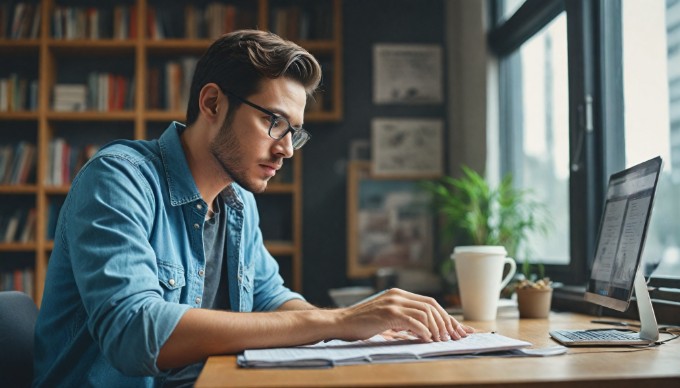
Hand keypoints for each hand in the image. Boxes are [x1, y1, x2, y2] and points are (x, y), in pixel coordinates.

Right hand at [334, 288, 473, 342]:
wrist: (341, 323)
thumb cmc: (363, 324)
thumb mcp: (387, 319)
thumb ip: (404, 320)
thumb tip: (426, 332)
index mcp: (399, 295)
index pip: (430, 303)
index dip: (446, 317)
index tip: (458, 329)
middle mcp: (398, 296)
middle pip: (432, 305)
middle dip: (446, 322)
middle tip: (453, 337)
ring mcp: (393, 303)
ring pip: (425, 312)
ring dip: (436, 328)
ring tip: (439, 340)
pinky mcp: (388, 313)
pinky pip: (413, 321)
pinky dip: (423, 331)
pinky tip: (427, 339)